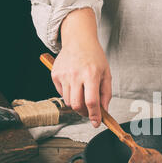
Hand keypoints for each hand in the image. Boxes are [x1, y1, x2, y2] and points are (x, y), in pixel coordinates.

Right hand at [51, 8, 111, 127]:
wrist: (78, 40)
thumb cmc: (94, 57)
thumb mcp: (106, 74)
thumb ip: (106, 94)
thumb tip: (103, 111)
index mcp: (91, 74)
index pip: (91, 102)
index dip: (94, 115)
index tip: (96, 123)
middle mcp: (76, 75)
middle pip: (77, 105)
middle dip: (84, 113)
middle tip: (90, 111)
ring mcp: (64, 75)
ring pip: (69, 102)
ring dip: (77, 104)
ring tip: (83, 95)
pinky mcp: (55, 75)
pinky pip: (62, 93)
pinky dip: (69, 95)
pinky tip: (75, 85)